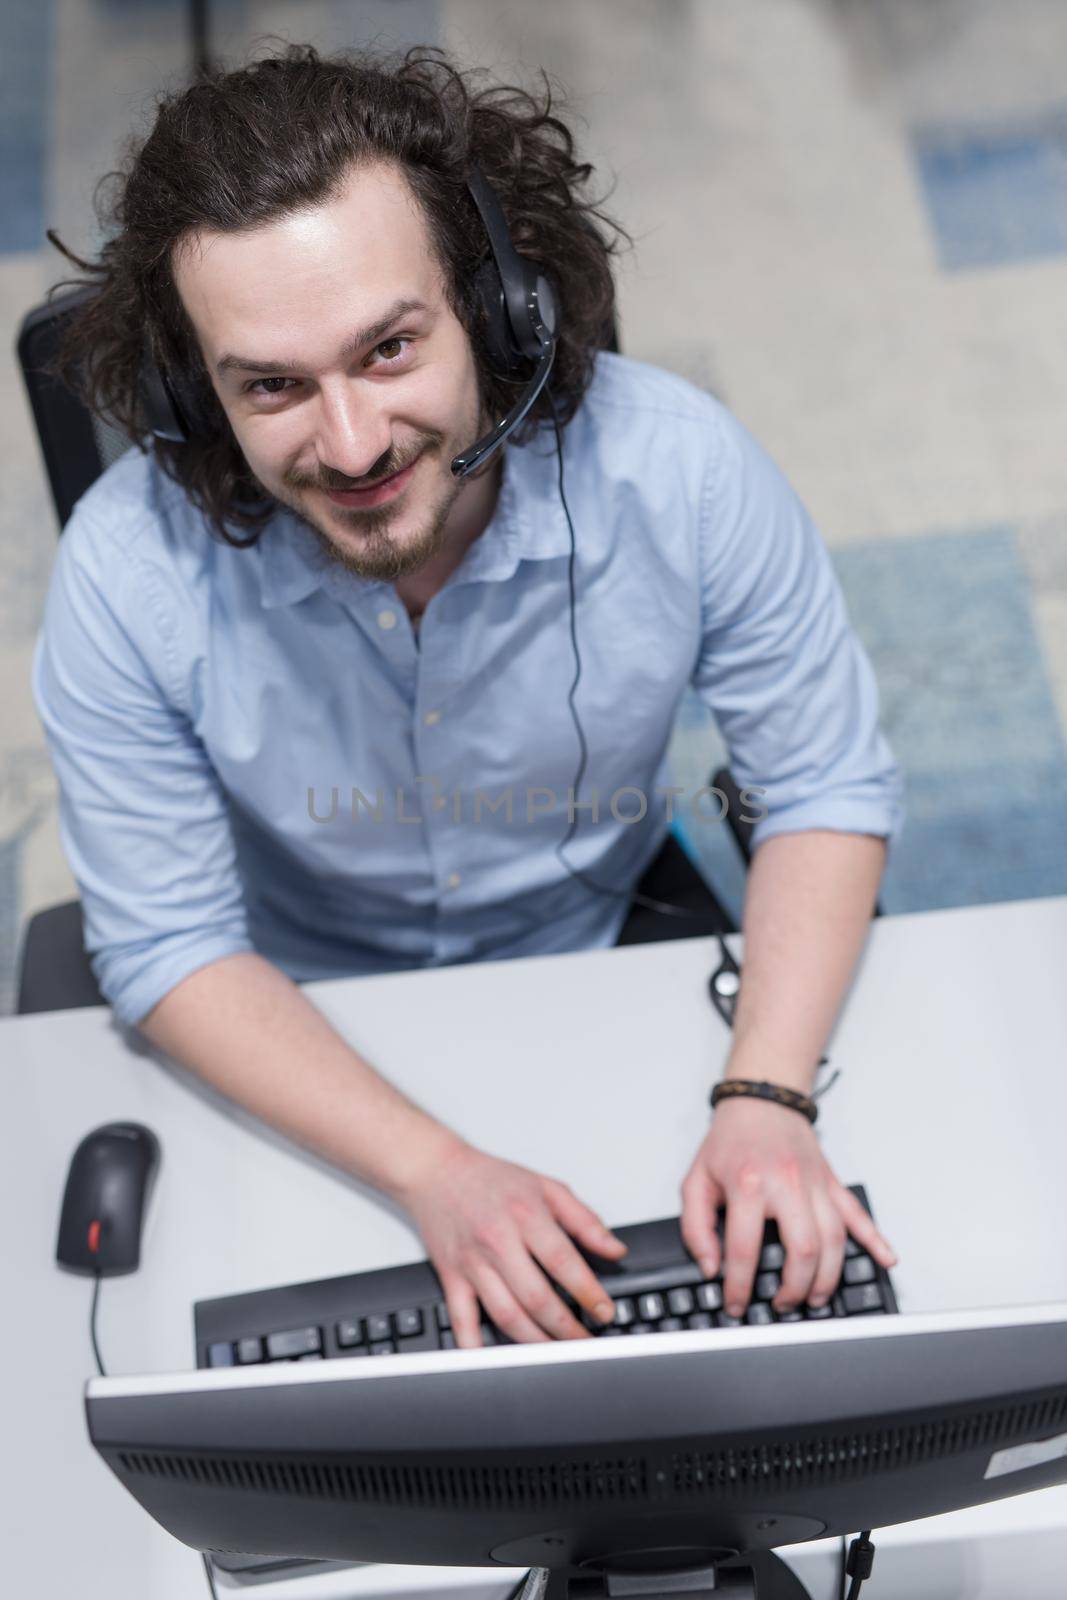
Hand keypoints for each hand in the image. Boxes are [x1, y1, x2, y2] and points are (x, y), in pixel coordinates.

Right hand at [400, 1141, 628, 1346]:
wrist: (436, 1171)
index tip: (604, 1312)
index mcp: (525, 1216)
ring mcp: (473, 1263)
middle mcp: (498, 1241)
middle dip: (566, 1328)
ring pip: (506, 1314)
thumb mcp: (546, 1187)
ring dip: (534, 1341)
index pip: (562, 1261)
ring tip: (556, 1353)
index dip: (587, 1291)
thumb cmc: (491, 1179)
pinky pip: (462, 1319)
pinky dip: (475, 1345)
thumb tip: (615, 1249)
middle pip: (536, 1297)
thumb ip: (585, 1220)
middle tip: (586, 1343)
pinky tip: (494, 1359)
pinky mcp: (451, 1277)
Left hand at [680, 1098, 896, 1317]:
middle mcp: (787, 1185)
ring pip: (834, 1239)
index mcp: (749, 1185)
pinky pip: (858, 1214)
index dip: (739, 1287)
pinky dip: (876, 1239)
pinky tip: (887, 1260)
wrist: (761, 1102)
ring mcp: (815, 1185)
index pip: (745, 1250)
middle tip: (782, 1305)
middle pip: (802, 1250)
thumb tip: (711, 1267)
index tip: (736, 1305)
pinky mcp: (832, 1182)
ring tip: (815, 1299)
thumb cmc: (729, 1141)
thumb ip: (695, 1227)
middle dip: (795, 1289)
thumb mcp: (695, 1180)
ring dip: (828, 1277)